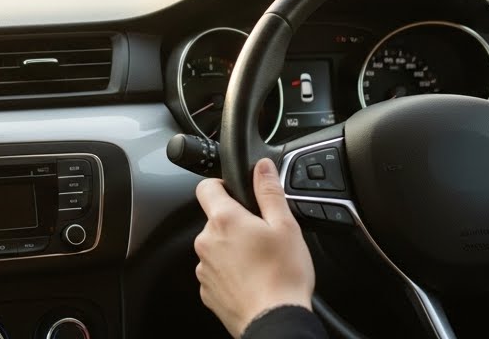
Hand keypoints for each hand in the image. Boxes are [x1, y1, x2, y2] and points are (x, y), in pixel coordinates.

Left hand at [194, 158, 314, 337]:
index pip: (206, 187)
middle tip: (262, 235)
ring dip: (232, 249)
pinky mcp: (207, 291)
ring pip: (215, 247)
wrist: (275, 322)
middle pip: (215, 220)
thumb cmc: (283, 276)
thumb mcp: (284, 226)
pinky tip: (252, 279)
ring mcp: (203, 268)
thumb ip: (269, 191)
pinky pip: (216, 272)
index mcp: (224, 220)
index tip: (236, 193)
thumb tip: (262, 167)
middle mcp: (206, 242)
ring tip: (260, 261)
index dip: (221, 185)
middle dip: (235, 223)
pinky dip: (230, 272)